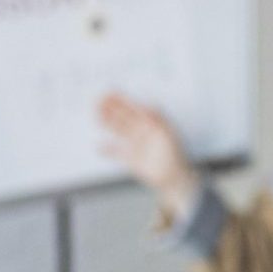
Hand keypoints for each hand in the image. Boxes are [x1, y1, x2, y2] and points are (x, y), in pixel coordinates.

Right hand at [97, 92, 198, 218]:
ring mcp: (137, 145)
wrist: (175, 178)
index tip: (108, 93)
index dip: (121, 99)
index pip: (133, 107)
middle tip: (96, 102)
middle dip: (110, 109)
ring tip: (96, 116)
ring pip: (119, 131)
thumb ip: (156, 118)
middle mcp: (143, 133)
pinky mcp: (132, 160)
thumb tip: (147, 104)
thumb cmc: (176, 155)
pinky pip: (117, 153)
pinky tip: (99, 146)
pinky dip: (108, 150)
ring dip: (107, 123)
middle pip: (123, 117)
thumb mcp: (168, 133)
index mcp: (151, 124)